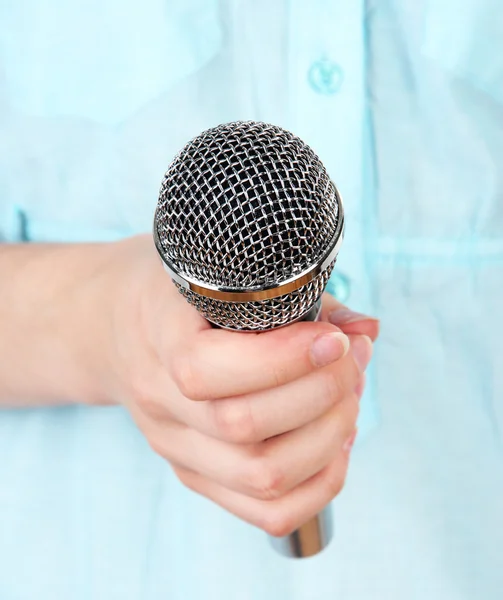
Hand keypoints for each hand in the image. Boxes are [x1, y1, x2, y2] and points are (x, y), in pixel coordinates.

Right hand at [12, 234, 376, 535]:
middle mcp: (158, 402)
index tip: (333, 338)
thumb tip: (367, 330)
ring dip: (329, 436)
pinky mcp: (196, 474)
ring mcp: (175, 446)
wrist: (115, 326)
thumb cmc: (174, 292)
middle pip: (244, 429)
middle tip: (352, 358)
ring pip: (264, 477)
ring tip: (348, 394)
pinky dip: (321, 481)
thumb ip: (295, 295)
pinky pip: (269, 512)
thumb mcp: (218, 270)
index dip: (283, 358)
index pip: (204, 370)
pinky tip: (336, 438)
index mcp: (155, 336)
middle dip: (323, 392)